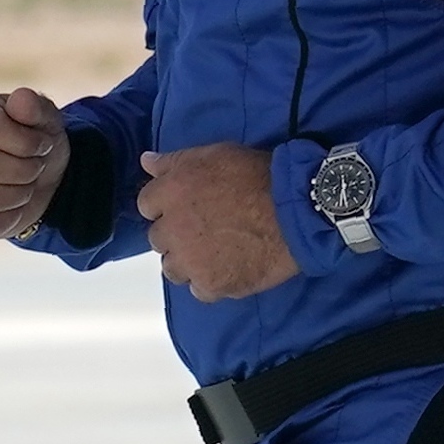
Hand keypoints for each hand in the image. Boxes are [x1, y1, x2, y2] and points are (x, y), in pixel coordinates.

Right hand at [0, 88, 67, 239]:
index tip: (42, 144)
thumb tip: (20, 99)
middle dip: (25, 170)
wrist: (39, 177)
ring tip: (25, 183)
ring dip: (21, 194)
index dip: (24, 141)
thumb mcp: (46, 119)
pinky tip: (13, 205)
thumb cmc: (36, 141)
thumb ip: (35, 106)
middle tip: (36, 167)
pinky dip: (11, 218)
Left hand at [136, 143, 299, 302]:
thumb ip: (175, 161)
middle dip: (176, 233)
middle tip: (206, 227)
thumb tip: (146, 161)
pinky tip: (230, 267)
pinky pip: (199, 289)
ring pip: (173, 268)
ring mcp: (191, 261)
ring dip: (188, 261)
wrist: (297, 211)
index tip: (187, 205)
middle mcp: (173, 229)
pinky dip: (211, 281)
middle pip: (158, 238)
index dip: (167, 204)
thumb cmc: (258, 176)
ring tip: (216, 251)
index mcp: (171, 193)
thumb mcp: (216, 154)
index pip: (146, 204)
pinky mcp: (212, 285)